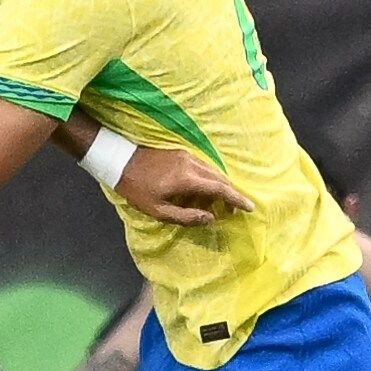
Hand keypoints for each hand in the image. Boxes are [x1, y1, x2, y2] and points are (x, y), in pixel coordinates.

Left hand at [113, 141, 253, 225]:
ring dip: (218, 188)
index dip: (237, 199)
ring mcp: (186, 156)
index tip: (250, 208)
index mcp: (187, 179)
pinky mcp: (181, 152)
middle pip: (220, 178)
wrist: (120, 161)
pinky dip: (208, 180)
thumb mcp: (159, 210)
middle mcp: (191, 164)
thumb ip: (186, 217)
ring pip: (212, 172)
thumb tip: (211, 218)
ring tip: (215, 205)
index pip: (220, 188)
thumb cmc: (137, 190)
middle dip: (230, 195)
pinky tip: (201, 192)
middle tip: (232, 211)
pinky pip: (202, 167)